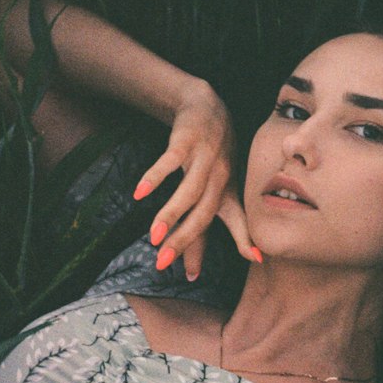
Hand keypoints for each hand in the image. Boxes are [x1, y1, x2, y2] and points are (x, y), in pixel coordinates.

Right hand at [132, 80, 258, 278]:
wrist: (208, 107)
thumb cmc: (213, 159)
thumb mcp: (216, 192)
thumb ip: (203, 233)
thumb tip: (194, 274)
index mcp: (228, 193)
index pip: (234, 222)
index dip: (241, 242)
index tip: (242, 263)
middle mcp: (220, 177)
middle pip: (204, 213)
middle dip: (185, 239)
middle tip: (163, 263)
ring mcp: (204, 159)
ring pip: (188, 191)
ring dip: (171, 214)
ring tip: (154, 236)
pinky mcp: (186, 141)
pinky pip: (170, 161)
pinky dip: (155, 177)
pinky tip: (140, 192)